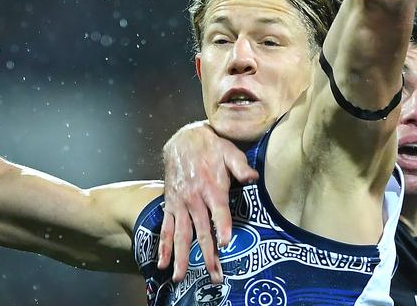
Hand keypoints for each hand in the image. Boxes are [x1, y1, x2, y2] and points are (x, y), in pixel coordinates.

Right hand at [157, 122, 258, 283]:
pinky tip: (163, 264)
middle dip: (208, 255)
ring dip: (181, 257)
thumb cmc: (211, 147)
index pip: (219, 211)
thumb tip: (253, 177)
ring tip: (180, 277)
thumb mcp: (229, 151)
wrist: (183, 139)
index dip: (222, 226)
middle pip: (201, 231)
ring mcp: (180, 204)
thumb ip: (240, 166)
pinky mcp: (171, 206)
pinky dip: (163, 246)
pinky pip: (165, 228)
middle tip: (214, 276)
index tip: (226, 243)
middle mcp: (194, 199)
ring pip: (181, 235)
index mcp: (212, 187)